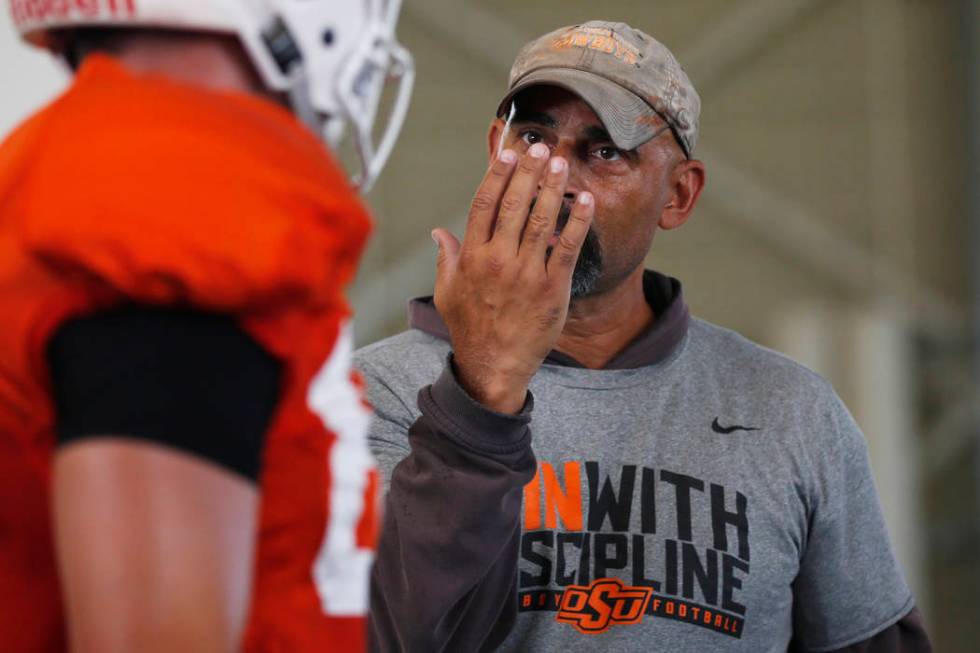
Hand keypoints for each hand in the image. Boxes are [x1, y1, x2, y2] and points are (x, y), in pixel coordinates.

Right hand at [431, 143, 593, 413]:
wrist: (494, 366)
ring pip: (541, 220)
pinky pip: (567, 248)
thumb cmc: (470, 329)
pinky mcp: (552, 288)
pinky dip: (578, 222)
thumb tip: (438, 232)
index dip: (498, 175)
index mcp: (472, 257)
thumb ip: (446, 259)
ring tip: (561, 164)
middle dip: (529, 172)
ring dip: (553, 188)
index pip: (484, 204)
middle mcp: (498, 260)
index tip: (508, 154)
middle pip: (514, 205)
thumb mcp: (447, 293)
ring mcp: (527, 274)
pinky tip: (585, 201)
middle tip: (541, 148)